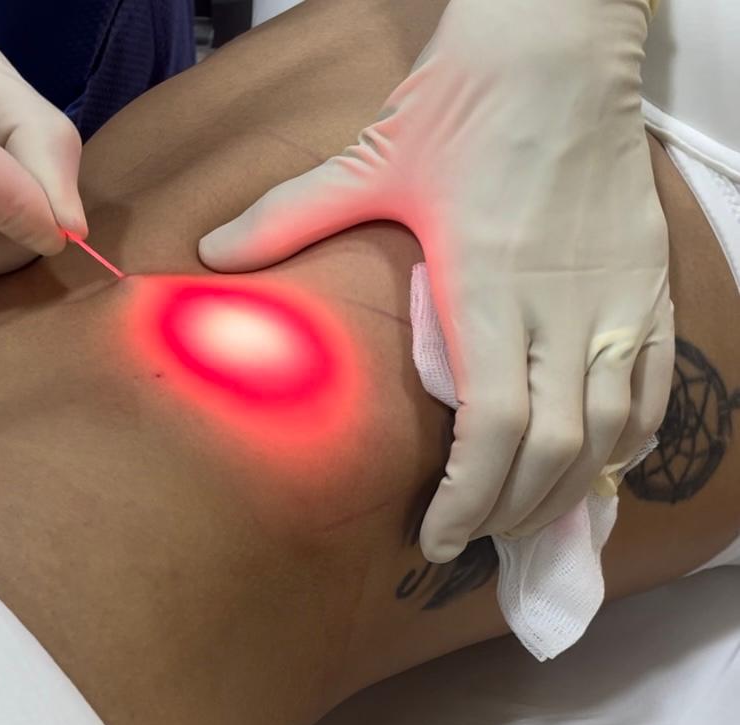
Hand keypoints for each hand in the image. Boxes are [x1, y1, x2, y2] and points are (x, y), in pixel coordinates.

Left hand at [199, 0, 673, 561]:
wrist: (561, 41)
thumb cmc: (465, 101)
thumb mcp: (371, 159)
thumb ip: (289, 216)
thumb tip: (211, 253)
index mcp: (489, 289)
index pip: (493, 431)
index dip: (467, 500)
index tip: (437, 538)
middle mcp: (560, 309)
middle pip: (552, 451)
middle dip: (508, 513)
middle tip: (469, 537)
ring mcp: (613, 302)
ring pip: (606, 433)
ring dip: (563, 491)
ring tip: (519, 516)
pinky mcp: (647, 288)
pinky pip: (652, 391)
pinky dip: (624, 443)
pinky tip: (589, 469)